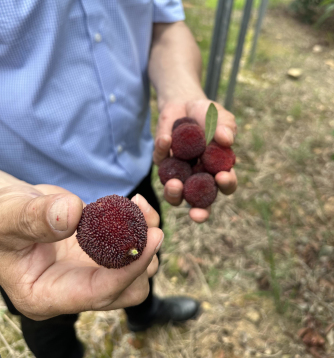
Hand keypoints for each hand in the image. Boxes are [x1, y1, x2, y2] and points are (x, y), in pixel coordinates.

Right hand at [0, 174, 162, 319]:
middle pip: (125, 291)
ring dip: (145, 241)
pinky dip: (139, 226)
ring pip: (134, 269)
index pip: (96, 294)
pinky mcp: (98, 251)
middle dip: (143, 261)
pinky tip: (135, 204)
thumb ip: (34, 218)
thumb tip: (72, 214)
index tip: (150, 241)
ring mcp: (88, 270)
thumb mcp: (8, 216)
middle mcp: (72, 289)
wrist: (7, 208)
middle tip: (152, 227)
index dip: (127, 271)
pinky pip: (129, 246)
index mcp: (46, 295)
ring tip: (141, 208)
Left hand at [153, 99, 237, 222]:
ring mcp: (179, 173)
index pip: (226, 184)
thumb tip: (227, 139)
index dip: (226, 185)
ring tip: (174, 185)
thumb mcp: (219, 116)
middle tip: (195, 213)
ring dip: (174, 194)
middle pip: (201, 202)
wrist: (183, 104)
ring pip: (176, 194)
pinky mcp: (162, 163)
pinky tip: (166, 139)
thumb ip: (225, 126)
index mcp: (218, 169)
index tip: (222, 177)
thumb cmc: (207, 114)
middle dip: (200, 211)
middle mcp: (199, 177)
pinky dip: (162, 150)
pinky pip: (160, 162)